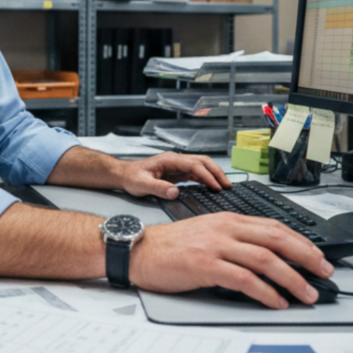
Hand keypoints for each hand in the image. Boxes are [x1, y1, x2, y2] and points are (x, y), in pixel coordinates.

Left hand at [116, 152, 231, 199]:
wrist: (125, 175)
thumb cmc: (132, 177)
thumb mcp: (143, 184)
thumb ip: (159, 188)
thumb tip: (175, 192)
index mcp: (170, 160)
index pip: (194, 165)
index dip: (207, 176)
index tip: (216, 187)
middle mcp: (176, 160)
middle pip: (202, 161)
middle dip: (216, 172)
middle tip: (227, 185)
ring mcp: (178, 165)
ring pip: (201, 165)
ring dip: (213, 174)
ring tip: (224, 186)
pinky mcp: (177, 172)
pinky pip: (196, 173)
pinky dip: (206, 178)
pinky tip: (211, 186)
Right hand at [129, 212, 334, 308]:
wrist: (139, 249)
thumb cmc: (171, 246)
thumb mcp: (207, 233)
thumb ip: (235, 240)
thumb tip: (266, 258)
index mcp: (228, 219)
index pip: (274, 226)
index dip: (300, 241)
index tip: (317, 256)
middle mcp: (225, 229)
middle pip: (276, 238)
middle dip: (306, 256)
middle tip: (324, 271)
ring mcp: (215, 246)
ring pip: (265, 259)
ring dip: (291, 278)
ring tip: (306, 293)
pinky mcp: (205, 265)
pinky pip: (243, 279)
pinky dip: (265, 291)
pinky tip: (276, 301)